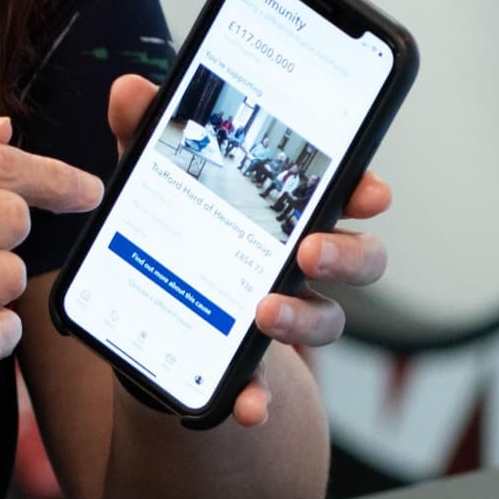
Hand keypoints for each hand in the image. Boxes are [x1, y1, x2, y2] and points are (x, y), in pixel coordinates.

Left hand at [100, 73, 393, 429]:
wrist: (148, 316)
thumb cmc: (174, 232)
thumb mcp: (155, 180)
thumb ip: (148, 137)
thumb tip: (129, 91)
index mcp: (291, 213)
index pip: (345, 196)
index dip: (365, 191)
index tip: (368, 189)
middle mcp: (302, 265)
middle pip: (359, 259)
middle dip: (348, 253)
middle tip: (311, 249)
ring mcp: (285, 315)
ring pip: (326, 320)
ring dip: (303, 318)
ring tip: (266, 313)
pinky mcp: (250, 363)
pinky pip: (266, 385)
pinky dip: (259, 397)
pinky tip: (245, 407)